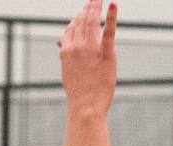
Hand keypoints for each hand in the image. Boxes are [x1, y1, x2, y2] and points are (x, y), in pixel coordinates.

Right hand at [60, 1, 116, 118]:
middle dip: (87, 9)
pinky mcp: (106, 54)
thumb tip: (60, 41)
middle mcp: (77, 47)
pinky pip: (108, 32)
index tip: (81, 15)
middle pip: (81, 22)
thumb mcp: (67, 72)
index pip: (71, 28)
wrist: (86, 108)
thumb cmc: (78, 93)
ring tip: (98, 0)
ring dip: (95, 7)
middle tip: (93, 0)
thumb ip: (66, 54)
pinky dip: (111, 17)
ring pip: (92, 22)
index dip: (76, 20)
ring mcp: (91, 50)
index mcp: (66, 51)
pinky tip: (112, 5)